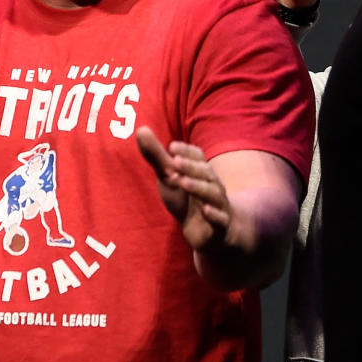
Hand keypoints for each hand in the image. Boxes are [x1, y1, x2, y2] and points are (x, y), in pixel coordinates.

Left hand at [136, 127, 230, 251]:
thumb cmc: (186, 198)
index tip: (171, 146)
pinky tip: (205, 210)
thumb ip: (156, 156)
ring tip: (182, 182)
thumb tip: (141, 129)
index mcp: (201, 171)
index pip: (198, 156)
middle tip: (174, 161)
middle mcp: (212, 185)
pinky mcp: (220, 226)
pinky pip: (221, 220)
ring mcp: (218, 205)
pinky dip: (214, 214)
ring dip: (198, 187)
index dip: (186, 151)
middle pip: (205, 173)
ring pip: (212, 193)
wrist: (207, 232)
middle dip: (190, 166)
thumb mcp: (169, 177)